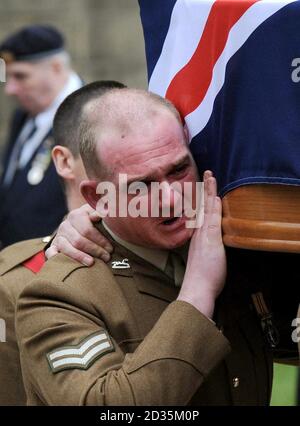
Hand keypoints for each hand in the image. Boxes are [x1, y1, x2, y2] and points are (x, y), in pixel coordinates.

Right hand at [45, 204, 112, 265]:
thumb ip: (101, 212)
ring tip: (92, 263)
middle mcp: (65, 225)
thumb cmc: (94, 221)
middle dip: (94, 250)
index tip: (110, 248)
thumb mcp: (99, 214)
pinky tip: (66, 264)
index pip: (87, 230)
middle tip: (106, 257)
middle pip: (78, 240)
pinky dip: (55, 258)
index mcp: (76, 215)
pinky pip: (51, 252)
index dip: (100, 240)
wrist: (79, 224)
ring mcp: (58, 236)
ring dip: (80, 256)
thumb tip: (98, 215)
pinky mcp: (54, 246)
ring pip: (66, 247)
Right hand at [177, 171, 225, 317]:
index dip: (205, 198)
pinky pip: (211, 220)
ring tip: (210, 176)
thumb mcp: (204, 259)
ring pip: (206, 209)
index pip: (202, 212)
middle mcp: (199, 233)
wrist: (196, 289)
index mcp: (198, 236)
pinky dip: (213, 207)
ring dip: (209, 192)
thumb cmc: (202, 278)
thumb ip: (207, 248)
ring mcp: (203, 236)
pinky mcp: (209, 241)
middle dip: (205, 189)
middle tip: (207, 173)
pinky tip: (216, 197)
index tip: (207, 186)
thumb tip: (209, 243)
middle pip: (202, 206)